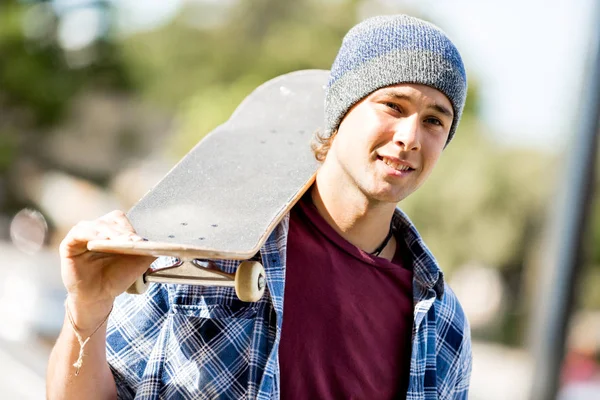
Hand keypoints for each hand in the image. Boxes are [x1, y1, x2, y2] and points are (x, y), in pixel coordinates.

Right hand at [59, 210, 154, 327]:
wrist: (99, 297)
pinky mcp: (69, 243)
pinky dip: (91, 234)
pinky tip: (101, 241)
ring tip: (118, 242)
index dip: (129, 229)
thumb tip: (160, 241)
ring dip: (109, 232)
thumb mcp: (138, 263)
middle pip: (110, 221)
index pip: (121, 220)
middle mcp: (97, 230)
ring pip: (96, 225)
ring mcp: (82, 235)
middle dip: (121, 232)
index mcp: (113, 231)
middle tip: (131, 242)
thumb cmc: (117, 278)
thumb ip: (148, 250)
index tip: (138, 241)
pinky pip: (79, 232)